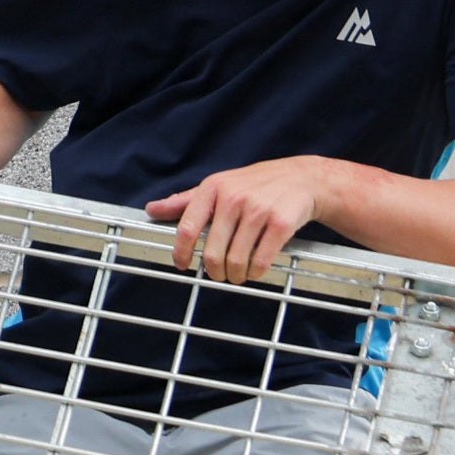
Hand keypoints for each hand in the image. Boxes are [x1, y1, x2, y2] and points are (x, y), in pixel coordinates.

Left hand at [145, 153, 350, 283]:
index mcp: (213, 188)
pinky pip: (261, 261)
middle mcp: (234, 197)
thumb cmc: (256, 185)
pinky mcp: (281, 223)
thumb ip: (185, 201)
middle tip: (219, 274)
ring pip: (235, 261)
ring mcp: (258, 210)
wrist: (303, 178)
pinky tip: (255, 270)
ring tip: (237, 274)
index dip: (181, 253)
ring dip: (235, 276)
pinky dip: (255, 272)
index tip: (182, 265)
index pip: (187, 228)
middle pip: (212, 253)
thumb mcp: (219, 185)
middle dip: (214, 272)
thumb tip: (151, 210)